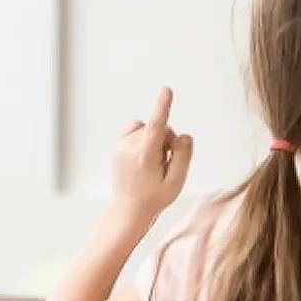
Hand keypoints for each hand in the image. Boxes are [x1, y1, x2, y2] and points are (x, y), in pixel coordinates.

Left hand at [111, 87, 192, 224]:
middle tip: (165, 164)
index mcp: (146, 156)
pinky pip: (136, 130)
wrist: (129, 209)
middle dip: (167, 141)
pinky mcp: (117, 146)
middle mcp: (130, 148)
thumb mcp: (177, 181)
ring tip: (154, 162)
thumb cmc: (155, 197)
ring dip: (155, 140)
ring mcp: (120, 146)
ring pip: (147, 128)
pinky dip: (143, 137)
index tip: (166, 91)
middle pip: (159, 129)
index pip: (157, 125)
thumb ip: (183, 155)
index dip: (163, 106)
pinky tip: (145, 155)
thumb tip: (182, 136)